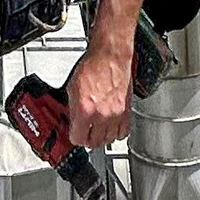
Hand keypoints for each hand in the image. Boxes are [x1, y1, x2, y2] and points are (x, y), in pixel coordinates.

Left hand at [65, 32, 134, 149]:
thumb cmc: (93, 66)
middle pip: (94, 143)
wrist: (110, 56)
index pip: (78, 138)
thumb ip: (72, 107)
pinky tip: (111, 127)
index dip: (75, 137)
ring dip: (102, 137)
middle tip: (86, 133)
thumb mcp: (72, 87)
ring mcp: (115, 114)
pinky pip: (123, 132)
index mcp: (85, 109)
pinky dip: (117, 133)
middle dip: (88, 139)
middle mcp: (101, 114)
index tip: (75, 134)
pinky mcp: (127, 112)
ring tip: (98, 131)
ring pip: (109, 140)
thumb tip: (72, 120)